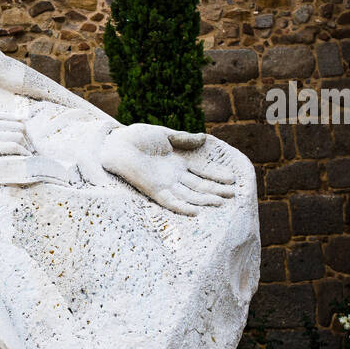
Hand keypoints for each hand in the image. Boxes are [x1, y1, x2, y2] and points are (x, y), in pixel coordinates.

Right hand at [0, 112, 31, 163]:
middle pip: (18, 125)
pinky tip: (25, 158)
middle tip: (29, 148)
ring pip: (19, 134)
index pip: (12, 117)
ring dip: (26, 145)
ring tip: (28, 154)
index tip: (26, 137)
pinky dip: (23, 151)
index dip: (22, 127)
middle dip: (27, 137)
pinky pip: (14, 146)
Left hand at [100, 122, 235, 215]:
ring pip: (188, 195)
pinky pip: (169, 202)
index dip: (216, 176)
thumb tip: (204, 138)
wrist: (117, 143)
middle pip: (198, 186)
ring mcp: (164, 184)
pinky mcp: (153, 190)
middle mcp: (172, 176)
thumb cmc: (136, 137)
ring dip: (204, 200)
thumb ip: (183, 139)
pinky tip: (195, 213)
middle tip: (233, 195)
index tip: (232, 180)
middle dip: (215, 190)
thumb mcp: (164, 135)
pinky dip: (181, 208)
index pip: (201, 172)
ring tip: (221, 203)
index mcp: (177, 163)